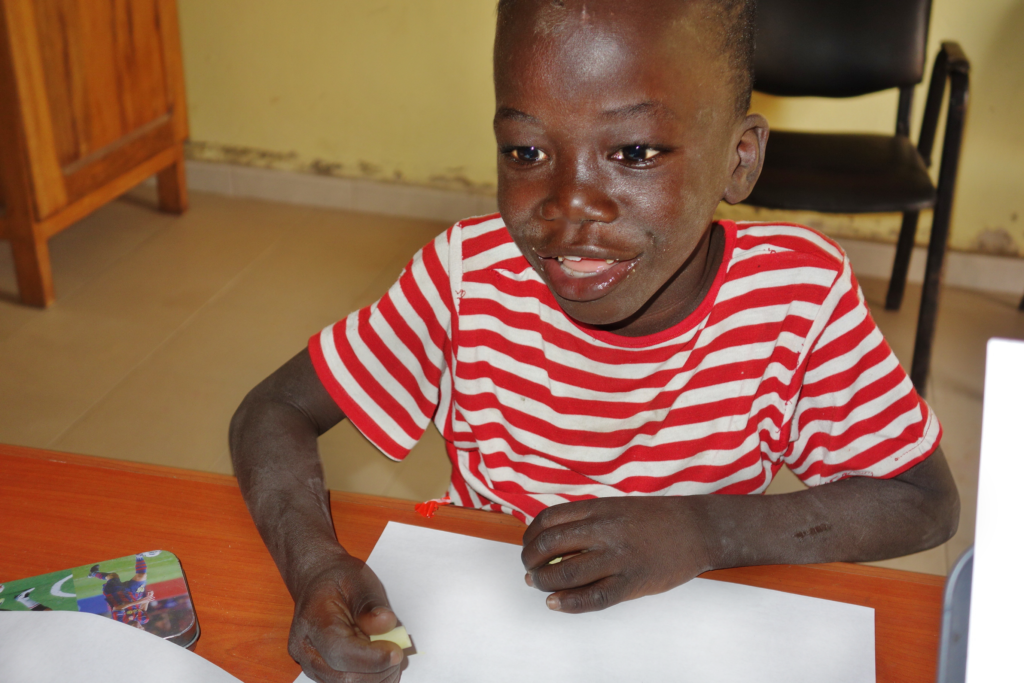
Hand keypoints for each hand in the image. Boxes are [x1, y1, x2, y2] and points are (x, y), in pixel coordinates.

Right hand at [289, 555, 403, 682]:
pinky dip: (371, 679)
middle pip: (343, 678)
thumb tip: (385, 624)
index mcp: (313, 621)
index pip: (340, 651)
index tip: (397, 652)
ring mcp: (312, 666)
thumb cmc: (339, 579)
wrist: (319, 583)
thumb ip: (371, 603)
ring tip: (390, 655)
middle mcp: (306, 650)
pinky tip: (381, 663)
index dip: (372, 658)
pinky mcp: (323, 674)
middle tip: (398, 652)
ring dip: (376, 678)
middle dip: (378, 671)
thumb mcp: (358, 578)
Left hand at [521, 496, 711, 613]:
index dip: (530, 536)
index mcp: (598, 508)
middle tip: (530, 569)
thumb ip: (586, 520)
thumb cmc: (655, 519)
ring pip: (565, 573)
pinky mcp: (632, 582)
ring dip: (543, 582)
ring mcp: (618, 557)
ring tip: (540, 584)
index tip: (528, 546)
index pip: (548, 520)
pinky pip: (592, 597)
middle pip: (548, 546)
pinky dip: (567, 603)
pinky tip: (555, 602)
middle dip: (531, 561)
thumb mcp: (615, 507)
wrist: (696, 529)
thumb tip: (549, 540)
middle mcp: (604, 530)